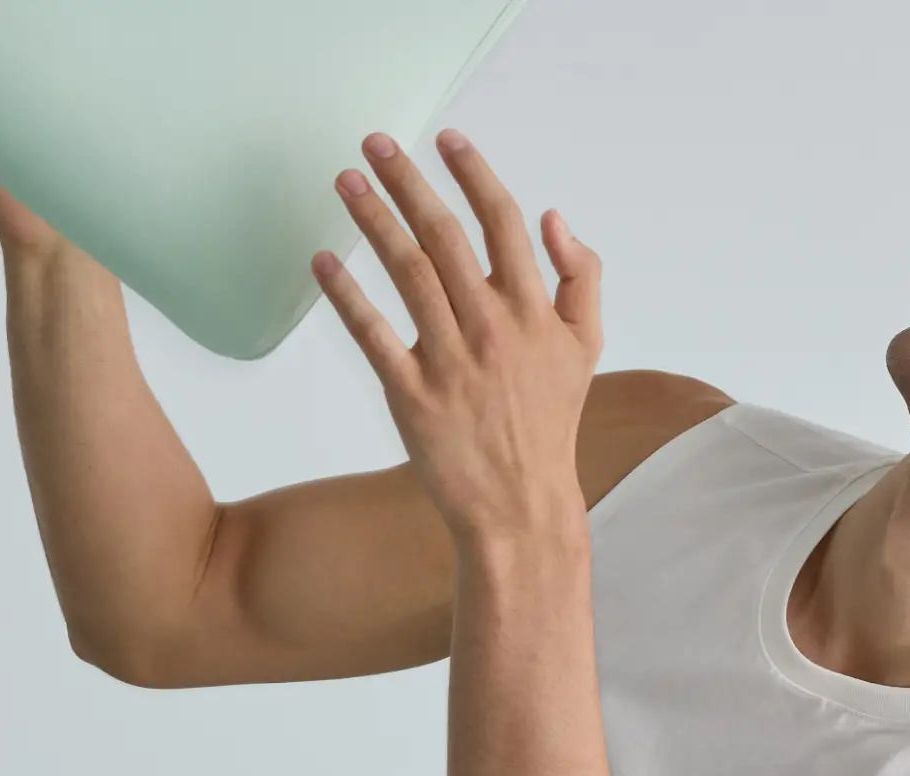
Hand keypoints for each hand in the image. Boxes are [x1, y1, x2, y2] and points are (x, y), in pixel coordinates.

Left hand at [313, 130, 602, 546]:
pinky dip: (346, 296)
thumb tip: (555, 216)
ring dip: (374, 221)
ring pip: (408, 274)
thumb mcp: (587, 346)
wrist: (522, 504)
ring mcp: (450, 361)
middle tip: (376, 143)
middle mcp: (492, 328)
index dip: (473, 173)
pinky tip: (322, 261)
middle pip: (445, 236)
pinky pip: (373, 335)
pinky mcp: (412, 396)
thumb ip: (581, 276)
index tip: (446, 138)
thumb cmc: (549, 422)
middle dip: (409, 181)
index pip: (502, 222)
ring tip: (346, 182)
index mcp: (534, 310)